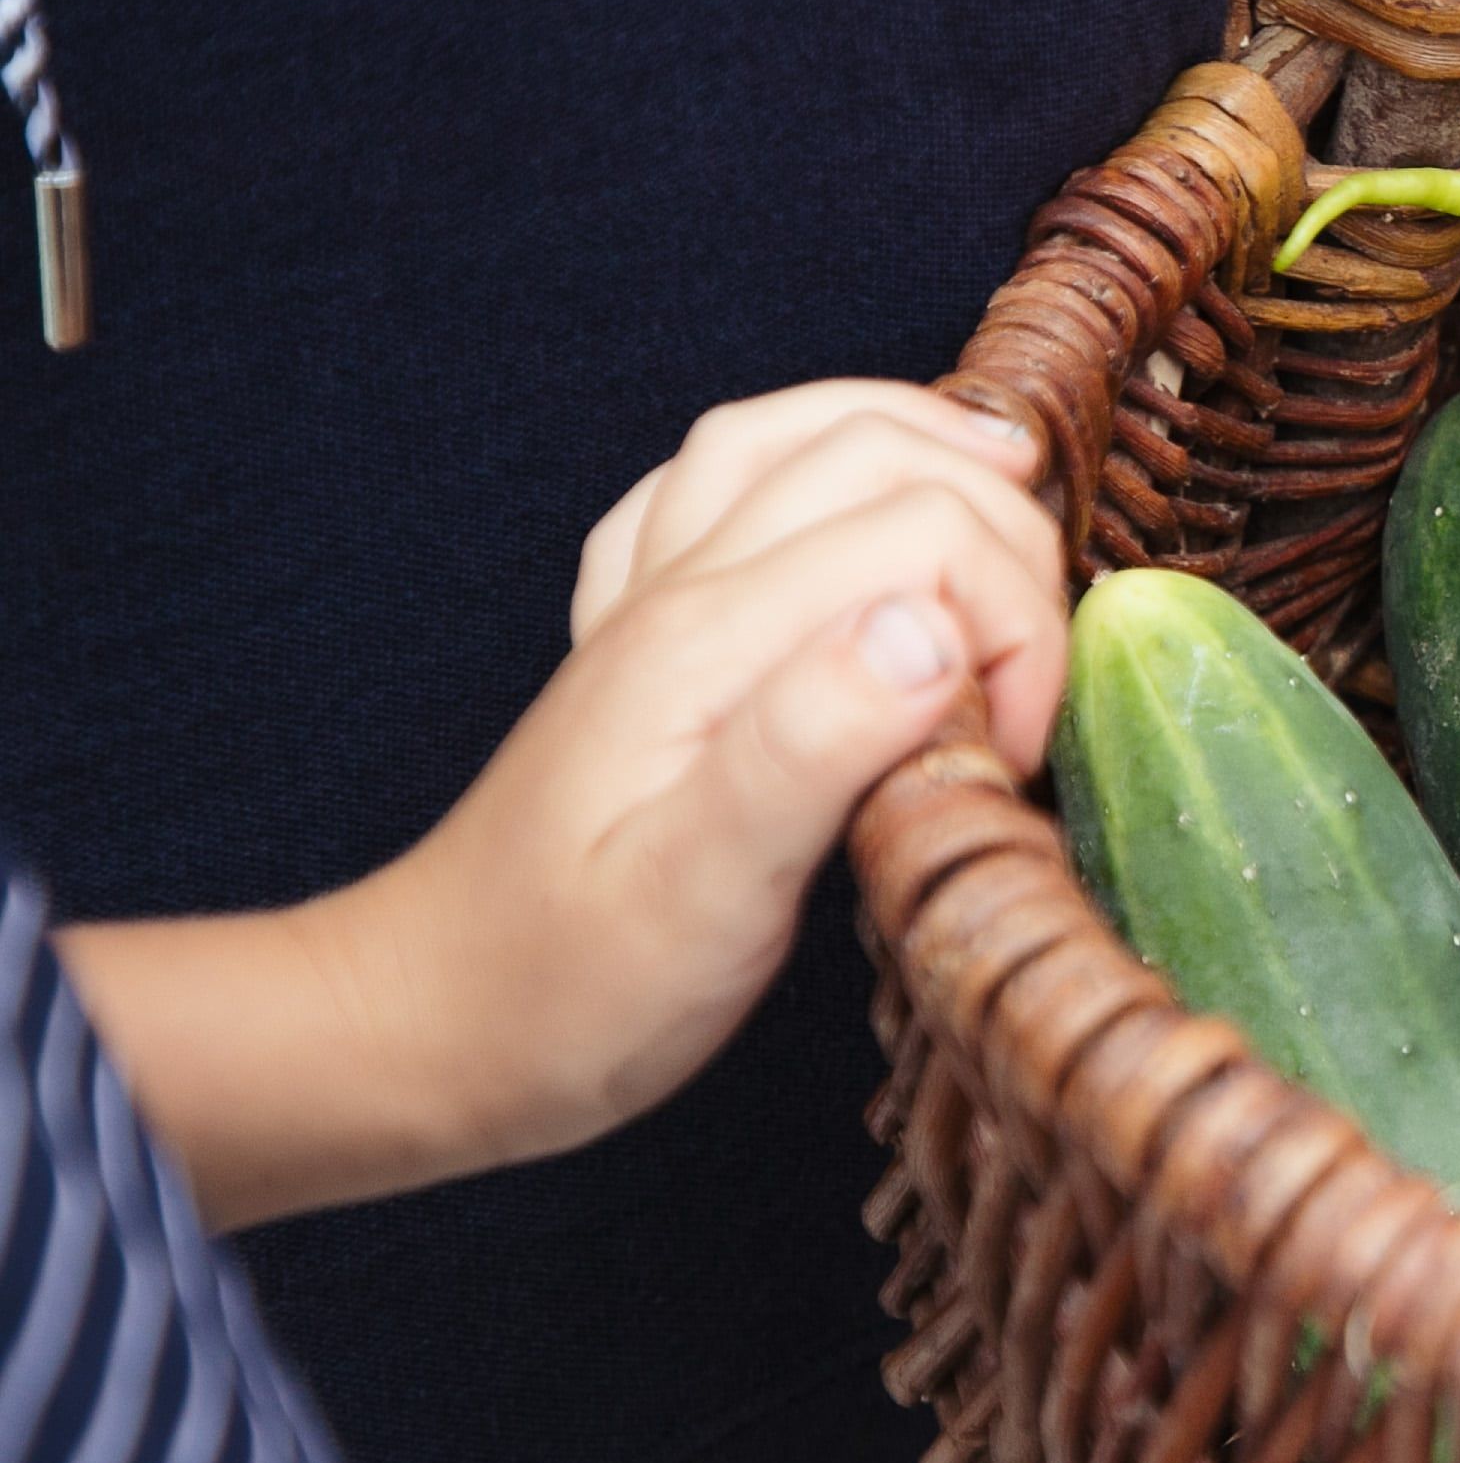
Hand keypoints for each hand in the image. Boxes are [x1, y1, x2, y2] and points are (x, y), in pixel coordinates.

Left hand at [68, 385, 1068, 1223]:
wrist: (426, 1026)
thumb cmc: (570, 988)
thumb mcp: (703, 895)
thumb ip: (811, 747)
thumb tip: (935, 630)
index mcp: (708, 641)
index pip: (926, 532)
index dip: (1017, 624)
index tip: (1018, 751)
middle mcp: (676, 590)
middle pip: (877, 455)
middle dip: (998, 532)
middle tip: (1030, 676)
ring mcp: (649, 604)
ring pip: (793, 436)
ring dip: (910, 444)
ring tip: (1000, 491)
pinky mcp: (641, 637)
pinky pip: (716, 486)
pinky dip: (804, 464)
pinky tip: (842, 513)